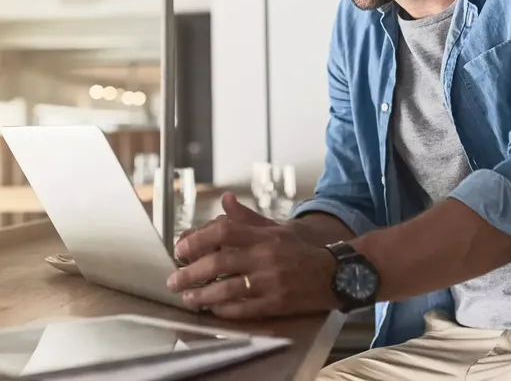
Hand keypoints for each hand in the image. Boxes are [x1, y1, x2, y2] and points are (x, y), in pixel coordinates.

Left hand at [166, 193, 337, 318]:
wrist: (336, 273)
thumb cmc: (301, 250)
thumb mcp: (275, 228)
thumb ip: (246, 218)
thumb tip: (225, 200)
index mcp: (263, 235)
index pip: (223, 232)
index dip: (197, 240)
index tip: (180, 249)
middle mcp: (265, 256)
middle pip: (218, 263)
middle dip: (190, 273)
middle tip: (173, 279)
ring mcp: (271, 281)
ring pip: (227, 289)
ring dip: (202, 295)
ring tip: (188, 298)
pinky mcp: (277, 303)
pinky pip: (244, 309)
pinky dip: (224, 310)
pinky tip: (212, 309)